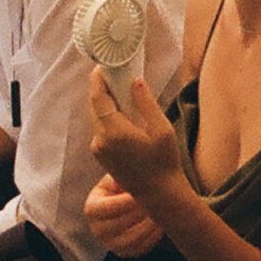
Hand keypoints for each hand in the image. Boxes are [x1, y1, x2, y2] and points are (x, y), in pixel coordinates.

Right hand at [85, 173, 164, 259]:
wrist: (119, 207)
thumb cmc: (119, 187)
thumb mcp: (115, 179)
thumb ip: (121, 178)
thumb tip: (136, 175)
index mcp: (92, 209)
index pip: (109, 208)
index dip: (128, 201)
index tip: (146, 192)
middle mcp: (98, 230)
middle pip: (122, 224)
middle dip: (141, 212)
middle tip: (159, 201)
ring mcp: (111, 245)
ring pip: (133, 238)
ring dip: (150, 225)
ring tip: (164, 211)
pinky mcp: (125, 253)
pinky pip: (142, 247)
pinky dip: (154, 236)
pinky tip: (163, 222)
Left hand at [88, 69, 184, 206]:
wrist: (159, 195)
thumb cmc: (165, 163)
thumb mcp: (161, 130)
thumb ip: (146, 103)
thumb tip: (135, 81)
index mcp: (115, 132)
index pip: (99, 98)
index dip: (98, 79)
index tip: (103, 65)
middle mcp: (101, 140)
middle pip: (95, 105)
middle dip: (102, 87)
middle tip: (114, 72)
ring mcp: (99, 149)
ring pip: (97, 116)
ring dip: (106, 101)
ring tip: (120, 88)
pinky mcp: (101, 154)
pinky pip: (101, 127)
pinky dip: (108, 115)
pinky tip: (122, 110)